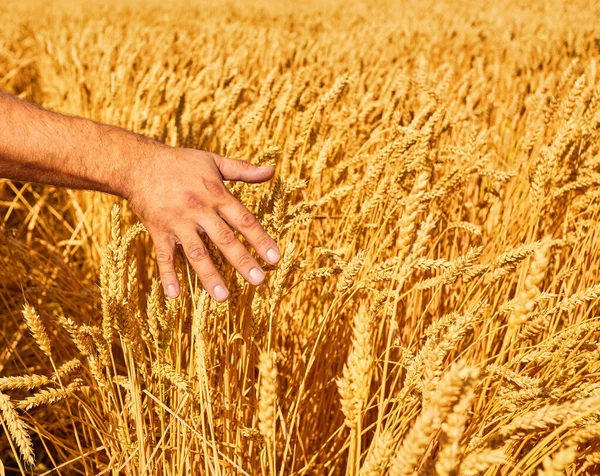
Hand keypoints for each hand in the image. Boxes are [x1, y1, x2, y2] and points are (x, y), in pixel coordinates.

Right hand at [126, 146, 279, 301]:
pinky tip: (175, 295)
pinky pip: (164, 255)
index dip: (260, 239)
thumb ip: (243, 170)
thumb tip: (271, 171)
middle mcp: (199, 210)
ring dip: (209, 275)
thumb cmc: (180, 162)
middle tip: (259, 281)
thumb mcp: (214, 161)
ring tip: (223, 297)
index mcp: (216, 195)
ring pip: (196, 252)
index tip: (275, 258)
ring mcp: (177, 222)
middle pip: (224, 239)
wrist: (138, 163)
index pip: (243, 220)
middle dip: (242, 261)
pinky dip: (168, 274)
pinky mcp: (158, 230)